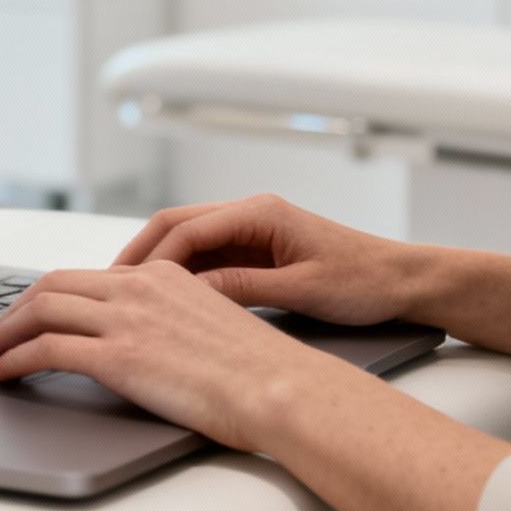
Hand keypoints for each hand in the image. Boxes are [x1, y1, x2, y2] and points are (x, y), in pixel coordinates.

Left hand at [0, 262, 353, 451]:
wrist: (282, 388)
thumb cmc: (261, 372)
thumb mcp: (213, 323)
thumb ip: (173, 319)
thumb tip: (147, 341)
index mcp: (162, 276)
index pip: (87, 275)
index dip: (48, 295)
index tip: (29, 314)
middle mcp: (139, 287)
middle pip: (52, 285)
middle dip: (14, 310)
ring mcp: (126, 318)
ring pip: (39, 310)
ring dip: (3, 333)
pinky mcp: (118, 355)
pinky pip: (45, 350)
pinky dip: (12, 359)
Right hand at [114, 194, 422, 325]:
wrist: (403, 280)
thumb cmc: (364, 281)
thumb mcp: (301, 289)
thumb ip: (243, 287)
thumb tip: (190, 292)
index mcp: (260, 212)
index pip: (186, 228)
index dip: (150, 257)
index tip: (124, 284)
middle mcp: (251, 213)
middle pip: (177, 225)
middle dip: (139, 253)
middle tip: (107, 284)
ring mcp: (253, 230)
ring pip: (188, 239)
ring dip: (157, 263)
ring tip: (126, 293)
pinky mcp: (258, 249)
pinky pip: (207, 256)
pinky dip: (181, 273)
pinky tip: (166, 298)